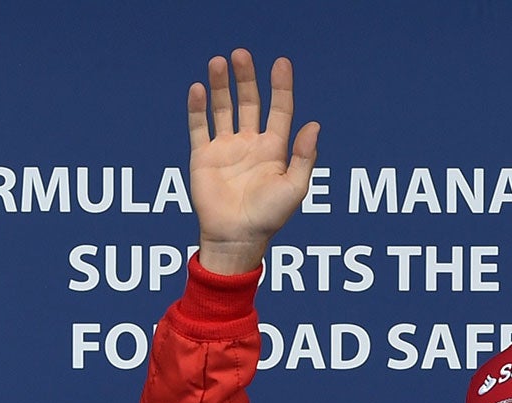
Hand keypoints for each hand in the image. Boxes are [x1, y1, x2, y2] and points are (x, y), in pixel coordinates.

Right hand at [186, 52, 320, 275]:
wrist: (236, 239)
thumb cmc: (269, 218)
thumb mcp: (295, 188)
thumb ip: (304, 156)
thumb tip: (314, 125)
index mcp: (274, 148)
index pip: (279, 109)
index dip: (281, 86)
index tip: (281, 63)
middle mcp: (249, 144)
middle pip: (249, 101)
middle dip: (245, 78)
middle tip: (241, 54)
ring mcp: (225, 149)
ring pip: (223, 109)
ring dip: (220, 86)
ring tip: (218, 63)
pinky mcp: (203, 158)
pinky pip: (199, 128)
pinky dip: (197, 109)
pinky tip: (197, 90)